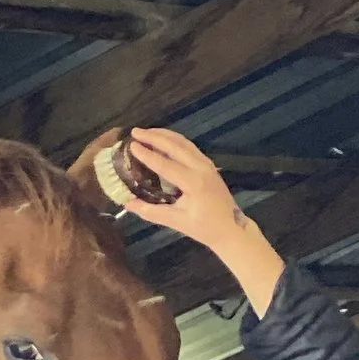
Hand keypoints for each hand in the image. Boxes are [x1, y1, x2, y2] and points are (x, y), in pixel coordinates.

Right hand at [108, 126, 286, 312]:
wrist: (231, 227)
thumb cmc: (204, 228)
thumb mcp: (176, 221)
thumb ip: (151, 211)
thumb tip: (127, 203)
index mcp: (194, 183)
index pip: (165, 165)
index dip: (147, 154)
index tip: (131, 145)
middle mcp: (201, 168)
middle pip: (175, 146)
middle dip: (154, 137)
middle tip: (135, 132)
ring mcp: (206, 164)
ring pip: (183, 142)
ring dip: (164, 135)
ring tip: (146, 132)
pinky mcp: (208, 164)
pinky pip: (189, 147)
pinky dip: (174, 140)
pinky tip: (163, 139)